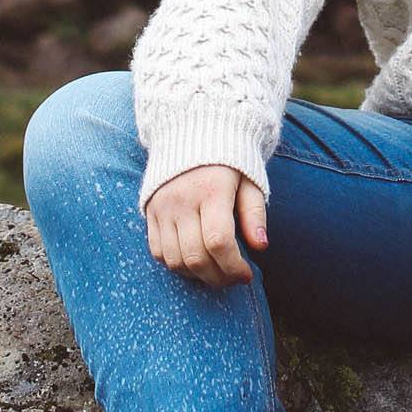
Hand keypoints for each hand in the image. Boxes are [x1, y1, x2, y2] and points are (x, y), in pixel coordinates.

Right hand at [146, 163, 268, 286]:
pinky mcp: (150, 211)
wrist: (193, 134)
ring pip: (175, 260)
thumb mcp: (250, 182)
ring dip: (197, 275)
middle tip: (233, 278)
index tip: (247, 275)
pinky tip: (194, 261)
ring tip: (216, 271)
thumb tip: (261, 246)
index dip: (234, 266)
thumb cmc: (229, 163)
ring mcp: (163, 207)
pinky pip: (158, 252)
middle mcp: (183, 200)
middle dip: (218, 277)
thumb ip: (255, 214)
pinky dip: (176, 265)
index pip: (219, 242)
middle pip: (196, 257)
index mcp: (212, 191)